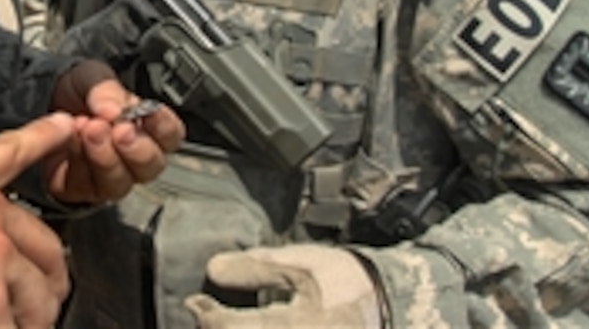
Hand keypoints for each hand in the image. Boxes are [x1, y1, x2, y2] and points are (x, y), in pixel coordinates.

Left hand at [46, 59, 184, 203]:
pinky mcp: (79, 190)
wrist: (38, 100)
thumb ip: (106, 89)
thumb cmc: (75, 91)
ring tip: (89, 130)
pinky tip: (71, 142)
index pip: (170, 135)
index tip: (150, 111)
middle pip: (151, 166)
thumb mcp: (91, 77)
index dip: (164, 126)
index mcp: (145, 127)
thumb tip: (115, 110)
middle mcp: (132, 157)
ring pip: (120, 182)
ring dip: (105, 156)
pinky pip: (86, 186)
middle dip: (136, 148)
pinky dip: (79, 164)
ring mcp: (107, 177)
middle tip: (118, 128)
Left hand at [185, 244, 382, 328]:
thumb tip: (213, 269)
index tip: (195, 304)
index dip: (206, 316)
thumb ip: (254, 267)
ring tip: (224, 322)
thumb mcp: (300, 265)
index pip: (229, 328)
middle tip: (205, 317)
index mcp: (292, 326)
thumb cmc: (347, 282)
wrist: (393, 305)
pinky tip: (247, 326)